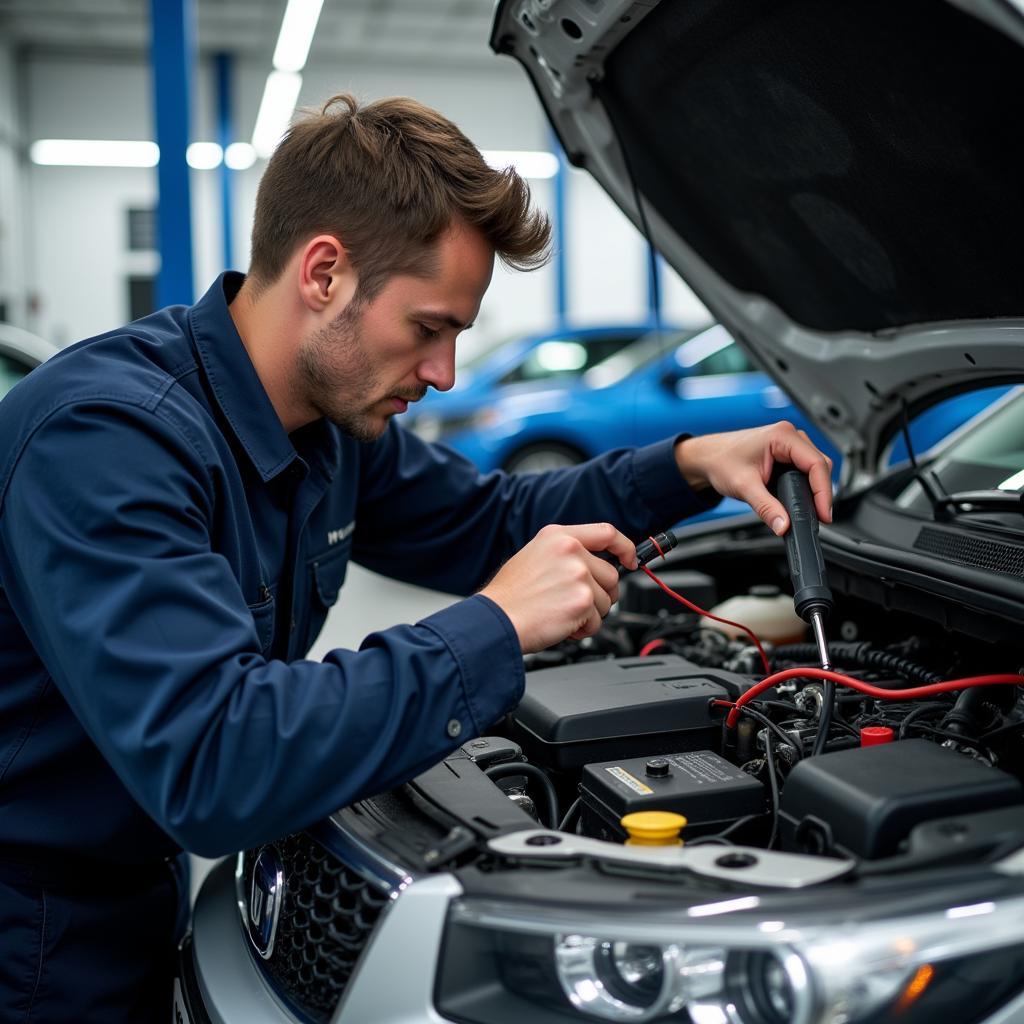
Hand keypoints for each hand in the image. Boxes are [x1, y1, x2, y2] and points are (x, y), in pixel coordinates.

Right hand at [480, 523, 637, 652]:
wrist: (495, 619)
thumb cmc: (510, 596)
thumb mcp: (535, 556)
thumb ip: (566, 554)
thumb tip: (594, 565)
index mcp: (559, 536)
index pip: (607, 533)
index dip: (624, 547)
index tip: (630, 560)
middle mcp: (572, 551)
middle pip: (611, 575)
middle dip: (601, 595)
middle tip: (577, 604)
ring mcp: (579, 575)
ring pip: (607, 601)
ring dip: (589, 614)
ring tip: (561, 613)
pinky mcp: (583, 601)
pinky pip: (598, 622)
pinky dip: (583, 629)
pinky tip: (561, 624)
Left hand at [674, 422, 832, 534]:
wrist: (708, 457)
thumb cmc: (721, 461)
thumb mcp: (744, 487)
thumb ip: (766, 508)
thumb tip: (784, 525)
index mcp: (782, 436)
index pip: (817, 464)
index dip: (823, 492)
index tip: (824, 514)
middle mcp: (790, 436)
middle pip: (821, 466)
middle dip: (821, 493)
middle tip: (819, 517)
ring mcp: (790, 443)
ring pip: (816, 468)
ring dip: (815, 489)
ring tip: (812, 511)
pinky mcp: (787, 453)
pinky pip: (806, 469)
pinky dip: (807, 486)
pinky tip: (802, 500)